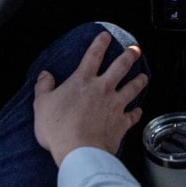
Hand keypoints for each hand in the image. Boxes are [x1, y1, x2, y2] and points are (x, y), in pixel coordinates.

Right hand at [33, 31, 147, 165]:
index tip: (105, 36)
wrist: (79, 150)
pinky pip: (133, 115)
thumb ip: (43, 87)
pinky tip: (139, 110)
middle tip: (135, 50)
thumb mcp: (42, 105)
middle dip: (129, 56)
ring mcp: (115, 105)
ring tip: (144, 76)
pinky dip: (137, 112)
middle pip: (120, 67)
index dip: (100, 44)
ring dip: (139, 80)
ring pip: (132, 88)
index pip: (93, 56)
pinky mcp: (122, 122)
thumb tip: (45, 75)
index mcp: (82, 81)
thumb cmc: (58, 128)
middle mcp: (102, 89)